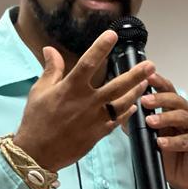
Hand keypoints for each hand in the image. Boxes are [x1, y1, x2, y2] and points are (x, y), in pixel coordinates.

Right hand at [14, 30, 153, 171]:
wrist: (37, 153)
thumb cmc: (36, 121)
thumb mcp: (39, 92)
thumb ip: (51, 70)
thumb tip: (50, 50)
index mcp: (70, 89)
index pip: (89, 63)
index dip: (101, 48)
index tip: (112, 35)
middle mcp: (87, 102)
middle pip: (117, 85)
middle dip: (136, 74)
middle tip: (151, 65)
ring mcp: (95, 119)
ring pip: (122, 103)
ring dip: (136, 92)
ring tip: (147, 83)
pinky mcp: (98, 134)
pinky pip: (117, 121)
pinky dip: (127, 112)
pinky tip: (133, 106)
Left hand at [141, 73, 187, 188]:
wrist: (187, 181)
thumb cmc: (172, 157)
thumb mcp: (152, 140)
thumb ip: (139, 127)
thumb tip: (122, 116)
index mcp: (177, 110)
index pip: (168, 91)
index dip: (158, 83)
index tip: (146, 76)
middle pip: (176, 101)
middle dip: (160, 99)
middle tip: (144, 100)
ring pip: (183, 117)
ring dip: (165, 118)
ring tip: (150, 122)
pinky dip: (174, 141)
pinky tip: (162, 142)